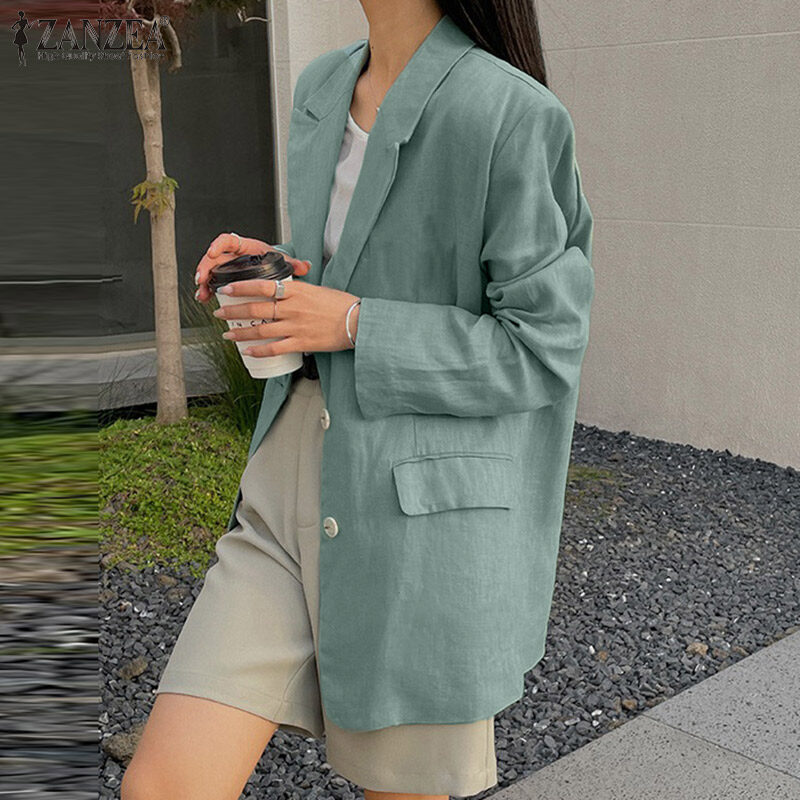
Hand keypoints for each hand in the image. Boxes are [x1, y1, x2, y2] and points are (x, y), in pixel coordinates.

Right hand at [194, 232, 310, 303]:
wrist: (273, 268)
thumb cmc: (275, 261)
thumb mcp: (283, 261)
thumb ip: (293, 264)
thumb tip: (305, 266)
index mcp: (246, 247)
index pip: (228, 240)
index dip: (218, 244)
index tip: (213, 252)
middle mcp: (233, 255)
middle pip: (214, 257)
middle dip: (205, 267)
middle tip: (202, 279)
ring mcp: (227, 267)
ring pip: (210, 271)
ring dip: (204, 283)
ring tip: (202, 294)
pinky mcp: (225, 279)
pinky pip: (212, 283)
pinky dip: (207, 291)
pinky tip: (205, 299)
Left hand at [214, 278, 360, 354]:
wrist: (358, 322)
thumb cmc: (342, 305)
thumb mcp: (317, 289)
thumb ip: (298, 289)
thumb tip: (282, 290)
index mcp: (297, 290)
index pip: (262, 285)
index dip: (241, 287)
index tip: (227, 288)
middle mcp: (293, 307)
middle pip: (255, 309)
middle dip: (233, 311)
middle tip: (219, 313)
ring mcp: (296, 326)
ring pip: (260, 330)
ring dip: (240, 333)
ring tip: (228, 334)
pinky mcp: (301, 343)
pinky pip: (274, 348)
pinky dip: (259, 350)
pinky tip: (248, 351)